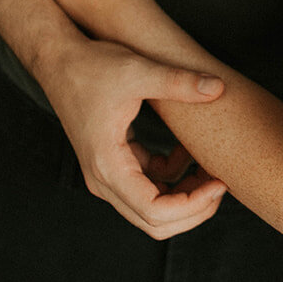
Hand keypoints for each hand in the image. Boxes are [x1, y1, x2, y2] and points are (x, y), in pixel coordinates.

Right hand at [39, 33, 227, 238]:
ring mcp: (106, 174)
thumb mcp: (139, 71)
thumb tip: (218, 88)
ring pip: (151, 208)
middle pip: (154, 222)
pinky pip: (147, 186)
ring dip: (184, 195)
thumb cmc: (92, 66)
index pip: (154, 211)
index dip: (193, 206)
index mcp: (108, 165)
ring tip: (212, 169)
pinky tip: (186, 151)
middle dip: (193, 209)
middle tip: (222, 183)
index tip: (220, 183)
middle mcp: (103, 179)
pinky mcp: (113, 163)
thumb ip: (180, 82)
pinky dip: (171, 176)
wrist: (60, 59)